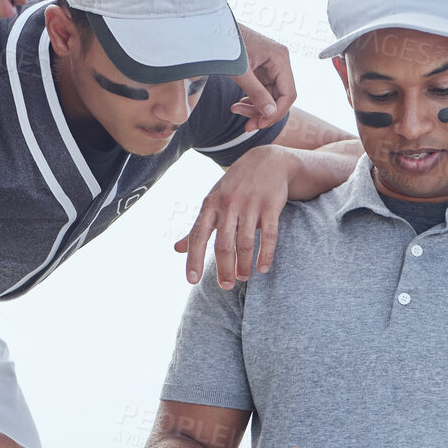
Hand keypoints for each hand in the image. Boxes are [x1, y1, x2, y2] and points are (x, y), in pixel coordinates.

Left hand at [174, 146, 295, 286]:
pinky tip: (263, 267)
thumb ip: (197, 227)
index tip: (192, 281)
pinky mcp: (271, 206)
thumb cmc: (235, 186)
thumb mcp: (213, 201)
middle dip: (223, 268)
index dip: (193, 259)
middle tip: (226, 286)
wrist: (267, 161)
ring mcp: (251, 204)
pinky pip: (269, 235)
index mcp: (211, 205)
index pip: (198, 236)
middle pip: (223, 244)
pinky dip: (266, 254)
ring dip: (244, 264)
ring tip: (243, 278)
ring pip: (246, 242)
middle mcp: (229, 205)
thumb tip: (176, 249)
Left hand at [229, 24, 297, 131]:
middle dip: (263, 112)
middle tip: (247, 125)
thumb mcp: (240, 73)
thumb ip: (256, 93)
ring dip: (256, 108)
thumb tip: (270, 114)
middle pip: (280, 97)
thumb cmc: (224, 45)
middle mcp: (280, 61)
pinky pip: (263, 90)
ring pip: (271, 96)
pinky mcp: (262, 68)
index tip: (260, 124)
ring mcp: (271, 65)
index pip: (288, 94)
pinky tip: (239, 104)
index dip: (276, 112)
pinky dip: (252, 99)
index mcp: (280, 58)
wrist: (210, 29)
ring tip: (236, 110)